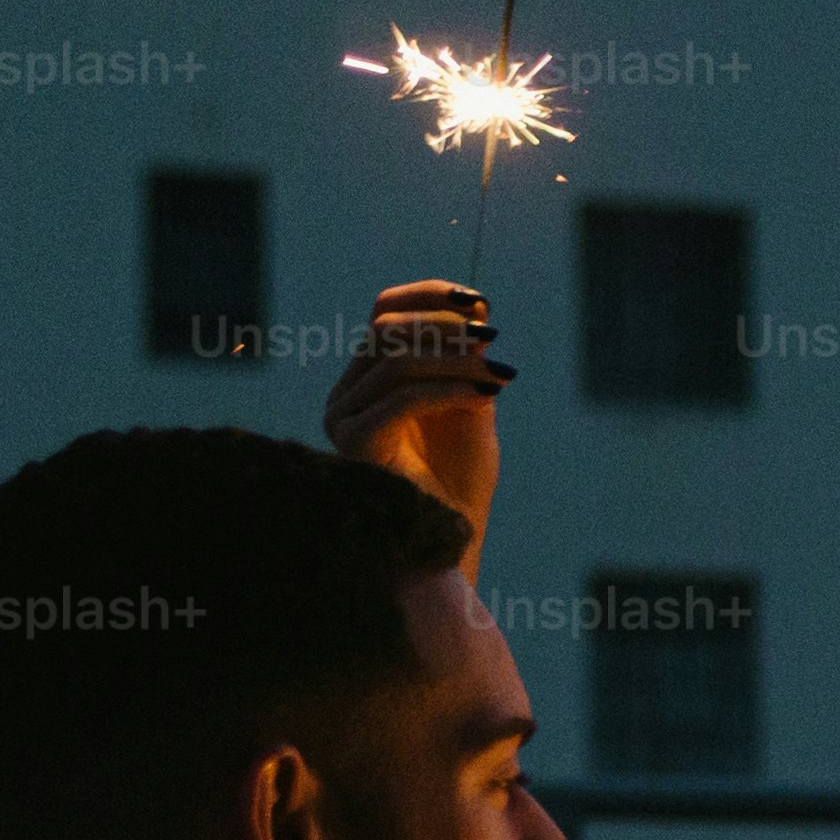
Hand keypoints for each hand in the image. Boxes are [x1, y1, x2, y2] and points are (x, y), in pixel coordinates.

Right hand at [322, 281, 505, 543]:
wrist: (452, 543)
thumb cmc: (461, 482)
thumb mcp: (472, 408)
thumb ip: (467, 362)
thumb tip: (475, 310)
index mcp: (370, 379)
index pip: (385, 312)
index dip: (428, 296)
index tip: (477, 300)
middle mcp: (348, 393)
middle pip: (388, 328)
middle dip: (445, 328)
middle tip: (492, 339)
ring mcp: (343, 416)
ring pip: (395, 358)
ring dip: (454, 359)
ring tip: (497, 373)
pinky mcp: (352, 440)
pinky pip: (402, 397)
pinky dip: (450, 389)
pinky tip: (488, 396)